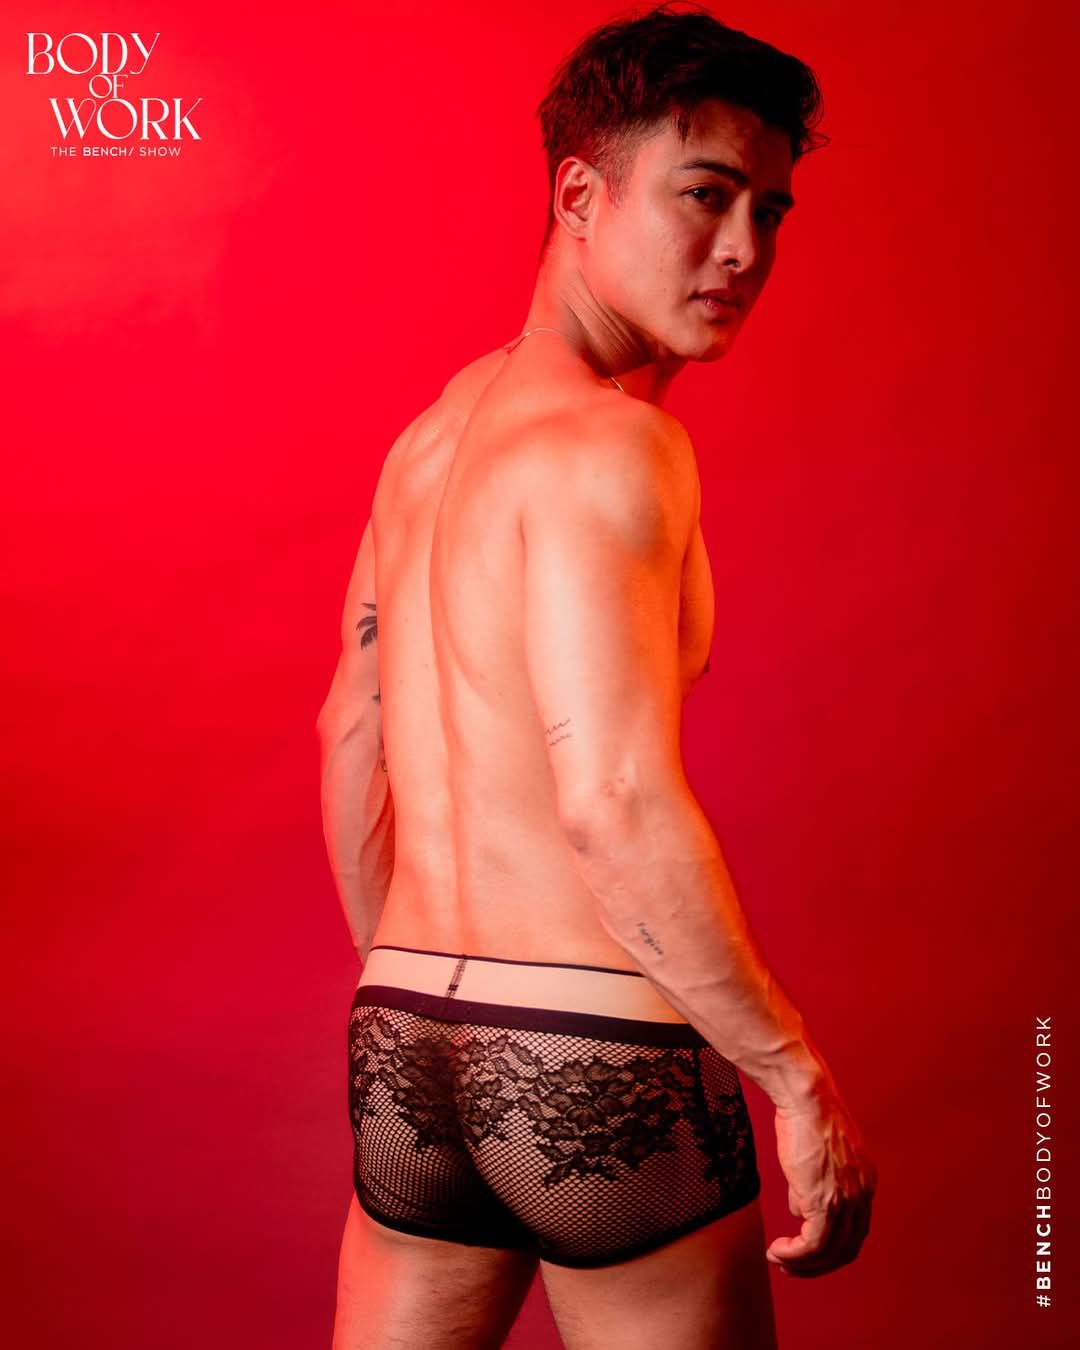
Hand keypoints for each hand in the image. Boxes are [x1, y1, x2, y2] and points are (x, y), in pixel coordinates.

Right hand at [766, 1093, 875, 1276]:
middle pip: (846, 1249)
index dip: (831, 1247)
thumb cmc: (806, 1117)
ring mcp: (847, 1201)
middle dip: (817, 1265)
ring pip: (830, 1253)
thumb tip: (800, 1211)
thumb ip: (810, 1187)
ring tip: (779, 1260)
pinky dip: (795, 1256)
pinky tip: (778, 1252)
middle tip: (791, 1266)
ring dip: (802, 1264)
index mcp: (864, 1183)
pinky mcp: (826, 1202)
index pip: (854, 1230)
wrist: (807, 1098)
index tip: (807, 1252)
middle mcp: (862, 1196)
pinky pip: (813, 1245)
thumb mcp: (815, 1157)